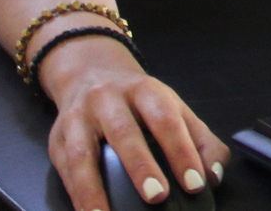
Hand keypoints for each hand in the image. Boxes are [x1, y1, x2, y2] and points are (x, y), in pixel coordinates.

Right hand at [41, 34, 229, 208]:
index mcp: (144, 91)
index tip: (195, 183)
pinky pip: (64, 171)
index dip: (181, 152)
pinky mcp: (56, 140)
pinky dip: (76, 196)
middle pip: (124, 132)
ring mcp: (78, 119)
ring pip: (82, 154)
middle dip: (140, 166)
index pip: (165, 120)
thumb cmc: (138, 101)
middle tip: (157, 196)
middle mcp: (108, 100)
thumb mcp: (174, 108)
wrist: (90, 73)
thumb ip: (202, 141)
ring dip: (93, 190)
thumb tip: (214, 176)